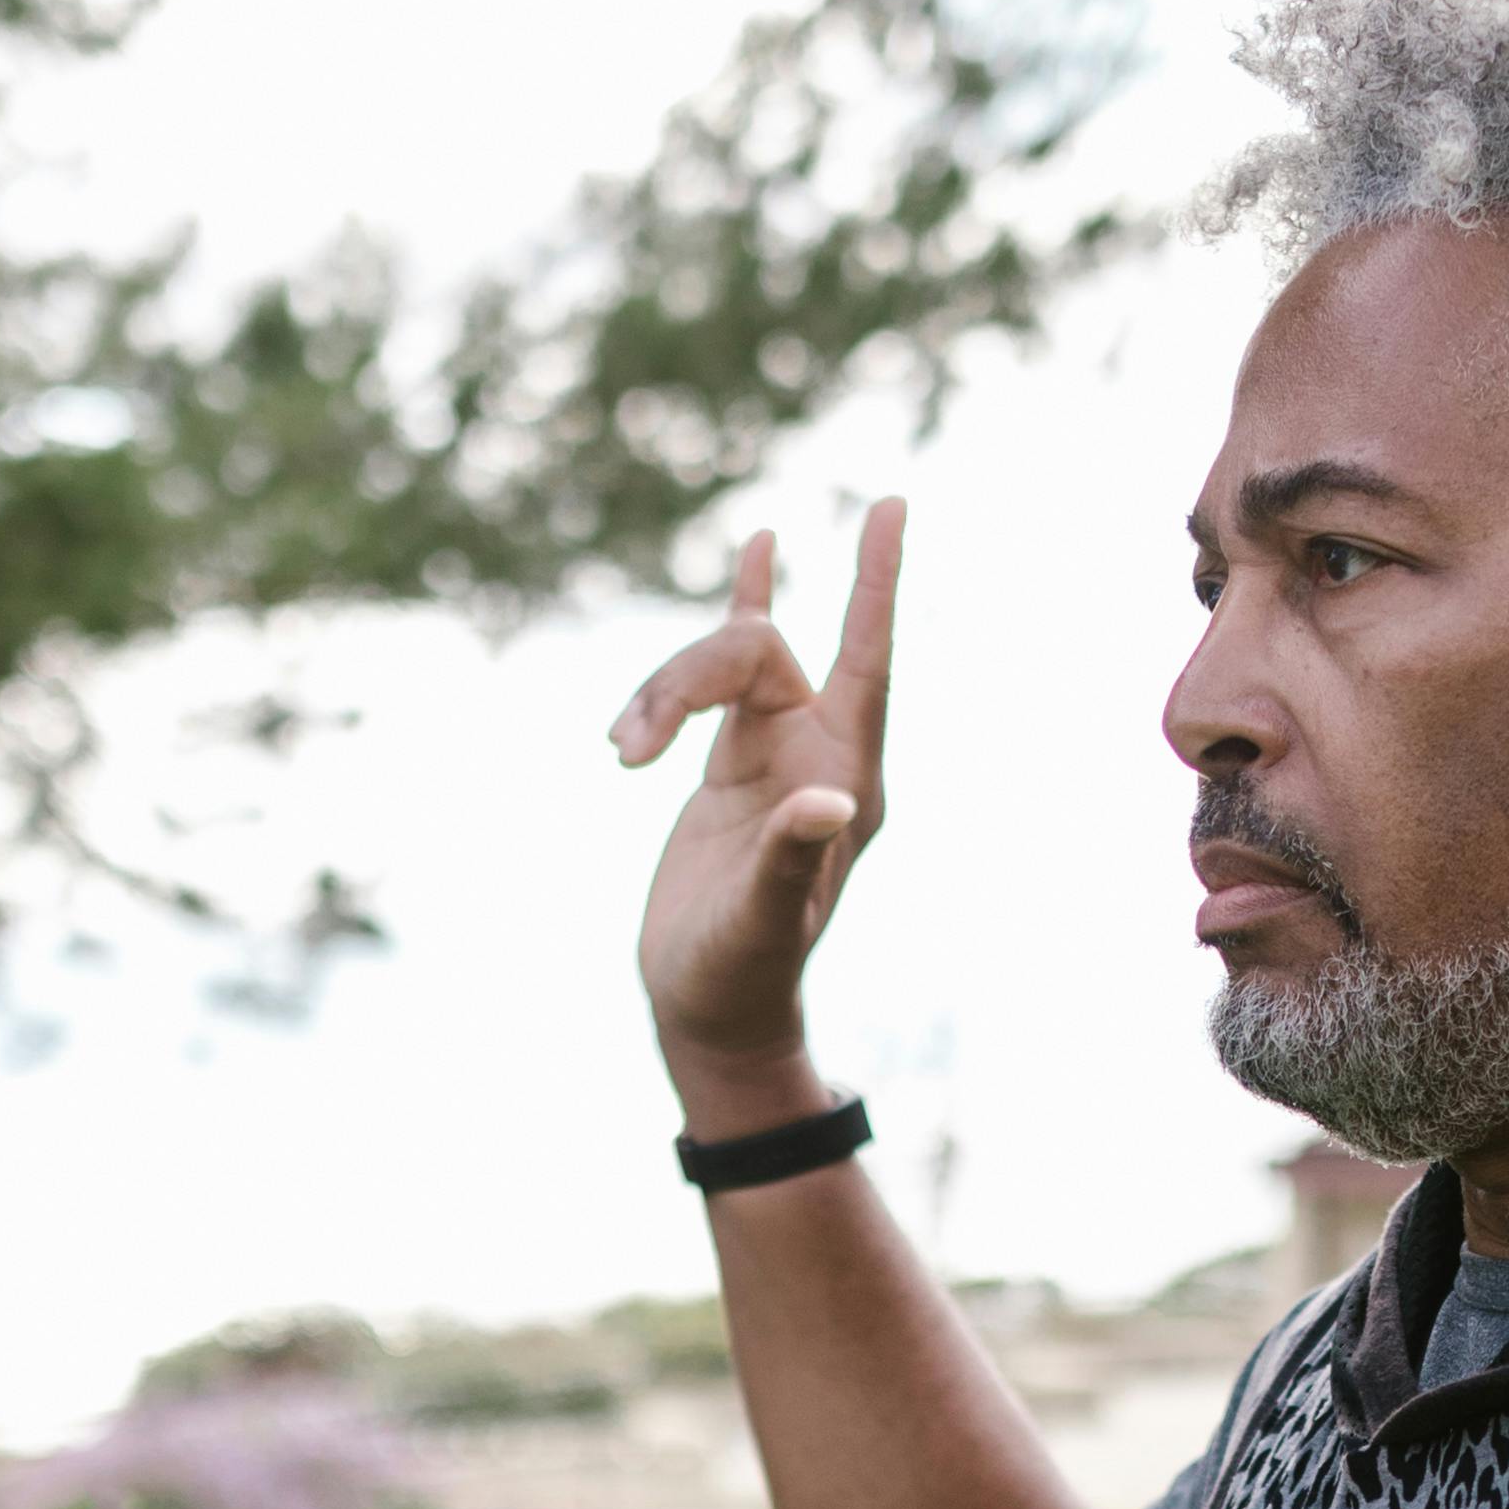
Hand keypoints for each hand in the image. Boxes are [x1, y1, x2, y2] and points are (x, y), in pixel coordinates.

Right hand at [618, 501, 898, 1130]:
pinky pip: (732, 671)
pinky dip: (737, 612)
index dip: (875, 583)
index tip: (890, 503)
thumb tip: (828, 802)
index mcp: (847, 779)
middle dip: (686, 677)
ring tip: (619, 756)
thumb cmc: (742, 974)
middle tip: (626, 749)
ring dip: (660, 694)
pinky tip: (763, 548)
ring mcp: (777, 751)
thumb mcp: (763, 922)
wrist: (710, 1005)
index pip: (869, 659)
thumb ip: (793, 861)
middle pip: (760, 654)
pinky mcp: (733, 760)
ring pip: (722, 667)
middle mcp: (821, 753)